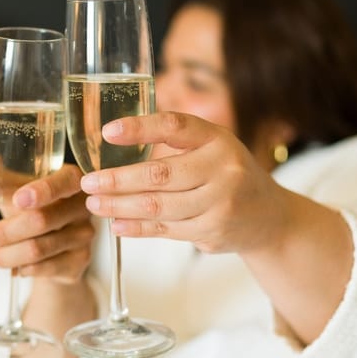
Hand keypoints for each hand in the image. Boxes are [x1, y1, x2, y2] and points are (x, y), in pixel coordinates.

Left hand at [0, 114, 94, 282]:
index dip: (42, 191)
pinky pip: (49, 268)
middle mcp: (85, 205)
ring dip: (11, 254)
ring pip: (42, 248)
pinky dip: (25, 269)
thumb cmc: (28, 205)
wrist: (51, 246)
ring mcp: (86, 235)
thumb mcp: (10, 181)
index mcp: (72, 178)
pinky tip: (14, 268)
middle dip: (11, 229)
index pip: (62, 182)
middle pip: (44, 220)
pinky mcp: (81, 262)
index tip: (17, 200)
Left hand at [79, 111, 289, 254]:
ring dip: (120, 206)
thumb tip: (113, 142)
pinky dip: (136, 228)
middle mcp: (222, 168)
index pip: (174, 127)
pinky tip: (116, 223)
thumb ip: (176, 143)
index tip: (108, 132)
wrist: (268, 217)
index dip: (140, 128)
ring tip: (94, 203)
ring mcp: (219, 202)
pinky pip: (165, 230)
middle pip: (159, 174)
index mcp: (217, 139)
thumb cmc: (226, 175)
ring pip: (158, 206)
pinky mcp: (213, 231)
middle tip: (88, 182)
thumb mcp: (212, 148)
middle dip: (117, 180)